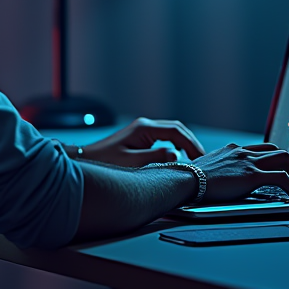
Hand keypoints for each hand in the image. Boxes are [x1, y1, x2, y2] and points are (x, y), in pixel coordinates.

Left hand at [73, 117, 204, 167]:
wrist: (86, 160)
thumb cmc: (105, 162)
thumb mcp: (132, 163)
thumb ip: (156, 158)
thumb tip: (176, 154)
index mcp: (144, 128)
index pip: (176, 131)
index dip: (191, 144)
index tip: (201, 158)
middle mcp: (144, 125)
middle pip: (176, 128)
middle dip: (191, 143)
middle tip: (202, 159)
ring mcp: (141, 130)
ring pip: (171, 132)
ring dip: (184, 143)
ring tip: (194, 159)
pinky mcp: (139, 137)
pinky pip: (163, 137)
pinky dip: (175, 144)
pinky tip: (178, 157)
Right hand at [195, 142, 288, 201]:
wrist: (184, 180)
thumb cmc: (188, 180)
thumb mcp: (206, 171)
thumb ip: (218, 173)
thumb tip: (217, 184)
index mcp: (232, 150)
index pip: (262, 149)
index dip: (276, 159)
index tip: (283, 169)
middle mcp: (243, 152)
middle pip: (278, 151)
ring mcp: (248, 162)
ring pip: (285, 159)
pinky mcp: (252, 175)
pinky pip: (283, 178)